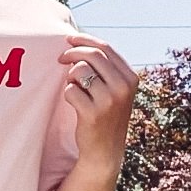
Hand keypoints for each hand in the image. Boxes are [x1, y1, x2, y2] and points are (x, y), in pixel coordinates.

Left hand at [59, 33, 138, 177]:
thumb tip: (79, 41)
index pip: (105, 48)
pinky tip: (75, 104)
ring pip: (79, 71)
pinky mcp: (93, 113)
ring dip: (70, 77)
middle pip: (92, 55)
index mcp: (130, 78)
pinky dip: (68, 94)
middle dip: (71, 53)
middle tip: (60, 59)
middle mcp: (123, 87)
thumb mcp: (115, 90)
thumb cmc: (106, 115)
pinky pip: (70, 90)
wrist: (105, 151)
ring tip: (74, 88)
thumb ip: (105, 68)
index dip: (84, 40)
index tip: (68, 39)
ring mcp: (110, 100)